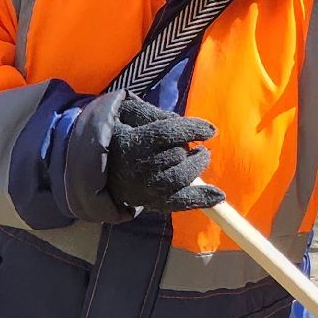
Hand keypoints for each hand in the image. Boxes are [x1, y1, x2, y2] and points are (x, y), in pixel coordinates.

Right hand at [104, 95, 222, 211]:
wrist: (99, 168)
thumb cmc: (120, 135)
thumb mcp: (126, 114)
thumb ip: (150, 113)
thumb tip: (177, 119)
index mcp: (130, 143)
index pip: (165, 134)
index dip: (190, 129)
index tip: (211, 130)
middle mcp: (137, 169)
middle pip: (175, 157)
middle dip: (190, 150)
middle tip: (196, 147)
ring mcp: (144, 189)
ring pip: (179, 179)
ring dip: (196, 167)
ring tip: (200, 156)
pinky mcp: (151, 203)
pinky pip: (178, 203)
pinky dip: (200, 200)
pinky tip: (218, 196)